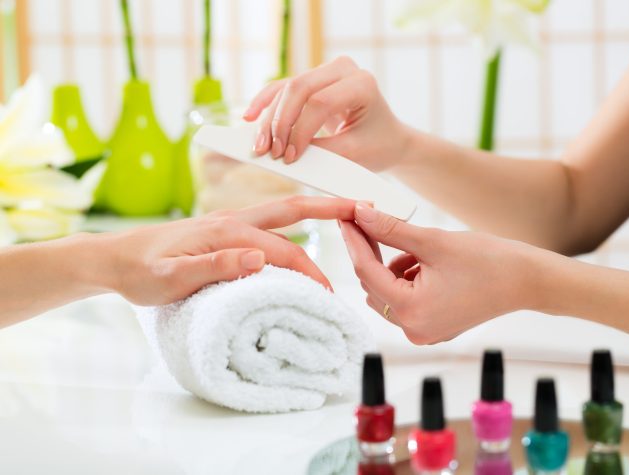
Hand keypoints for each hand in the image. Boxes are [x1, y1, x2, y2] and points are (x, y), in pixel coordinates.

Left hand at [99, 196, 354, 305]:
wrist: (114, 258)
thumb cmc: (141, 271)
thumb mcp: (171, 277)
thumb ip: (213, 265)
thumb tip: (257, 258)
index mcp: (226, 231)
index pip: (281, 251)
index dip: (308, 272)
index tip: (328, 294)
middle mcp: (233, 220)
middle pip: (290, 210)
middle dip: (328, 208)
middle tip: (361, 208)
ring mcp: (229, 222)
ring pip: (281, 213)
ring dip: (314, 212)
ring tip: (343, 213)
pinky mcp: (224, 230)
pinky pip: (267, 224)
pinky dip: (292, 224)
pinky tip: (299, 232)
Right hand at [243, 56, 408, 171]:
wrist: (387, 138)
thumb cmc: (377, 146)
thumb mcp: (355, 154)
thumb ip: (323, 153)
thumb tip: (286, 155)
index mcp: (362, 84)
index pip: (321, 102)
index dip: (300, 130)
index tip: (290, 157)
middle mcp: (344, 69)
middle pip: (299, 89)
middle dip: (280, 122)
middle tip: (270, 151)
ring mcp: (326, 71)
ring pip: (287, 89)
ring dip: (269, 118)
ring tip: (259, 144)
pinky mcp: (312, 80)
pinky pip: (282, 89)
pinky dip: (265, 103)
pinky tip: (249, 117)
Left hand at [339, 203, 539, 343]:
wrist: (529, 281)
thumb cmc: (489, 261)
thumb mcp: (433, 241)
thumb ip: (390, 229)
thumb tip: (360, 214)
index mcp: (411, 311)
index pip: (366, 271)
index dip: (354, 240)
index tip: (345, 216)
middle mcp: (413, 329)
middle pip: (373, 284)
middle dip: (373, 252)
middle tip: (372, 221)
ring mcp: (423, 331)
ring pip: (385, 292)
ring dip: (390, 266)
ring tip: (416, 248)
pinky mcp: (431, 327)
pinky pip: (403, 300)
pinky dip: (405, 279)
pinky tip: (424, 263)